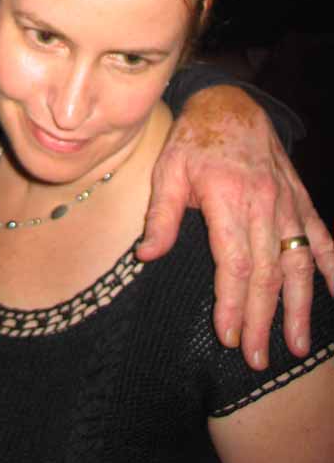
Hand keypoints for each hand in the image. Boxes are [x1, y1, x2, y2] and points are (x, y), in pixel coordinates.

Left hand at [137, 85, 333, 369]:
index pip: (235, 261)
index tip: (228, 335)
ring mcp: (287, 204)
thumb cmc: (192, 142)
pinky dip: (332, 268)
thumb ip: (160, 215)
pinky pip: (322, 238)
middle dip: (262, 318)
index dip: (233, 302)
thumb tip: (147, 255)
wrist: (229, 105)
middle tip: (256, 357)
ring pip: (298, 262)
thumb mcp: (166, 171)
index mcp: (228, 198)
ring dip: (299, 306)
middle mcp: (263, 204)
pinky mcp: (300, 201)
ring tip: (298, 345)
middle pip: (268, 272)